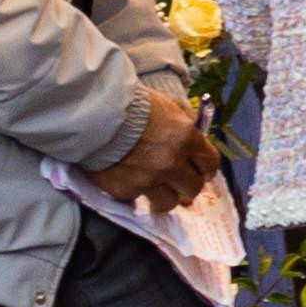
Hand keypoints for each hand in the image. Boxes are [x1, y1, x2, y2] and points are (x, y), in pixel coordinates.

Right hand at [90, 85, 219, 213]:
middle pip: (193, 189)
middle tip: (178, 183)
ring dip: (163, 197)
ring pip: (168, 204)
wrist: (95, 114)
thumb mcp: (167, 103)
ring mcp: (149, 181)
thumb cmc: (133, 103)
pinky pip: (137, 200)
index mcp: (187, 139)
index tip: (200, 171)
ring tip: (154, 189)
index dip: (205, 169)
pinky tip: (129, 183)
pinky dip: (135, 194)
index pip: (210, 165)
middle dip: (187, 186)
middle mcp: (172, 163)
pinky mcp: (126, 191)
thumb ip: (185, 119)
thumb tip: (196, 132)